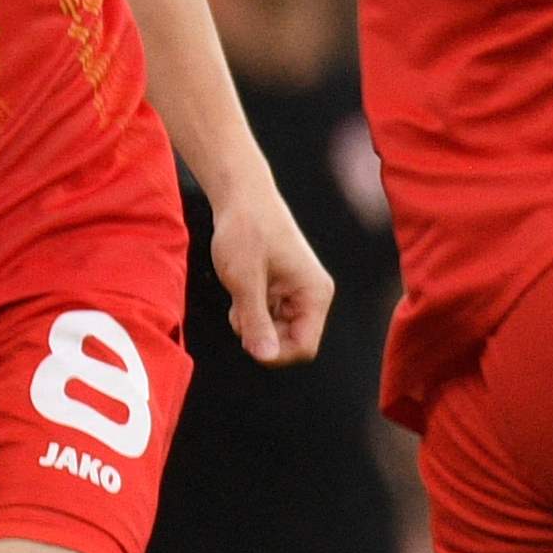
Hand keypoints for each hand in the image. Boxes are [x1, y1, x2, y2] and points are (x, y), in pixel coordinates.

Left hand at [207, 188, 335, 364]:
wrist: (242, 196)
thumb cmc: (246, 231)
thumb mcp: (244, 280)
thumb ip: (255, 321)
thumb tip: (264, 356)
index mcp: (315, 293)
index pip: (304, 346)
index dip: (274, 352)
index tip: (245, 339)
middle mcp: (312, 295)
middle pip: (291, 341)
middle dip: (261, 335)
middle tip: (238, 313)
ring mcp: (297, 292)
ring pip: (277, 329)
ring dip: (253, 322)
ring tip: (238, 296)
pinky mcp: (282, 287)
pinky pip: (269, 315)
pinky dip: (251, 311)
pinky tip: (240, 290)